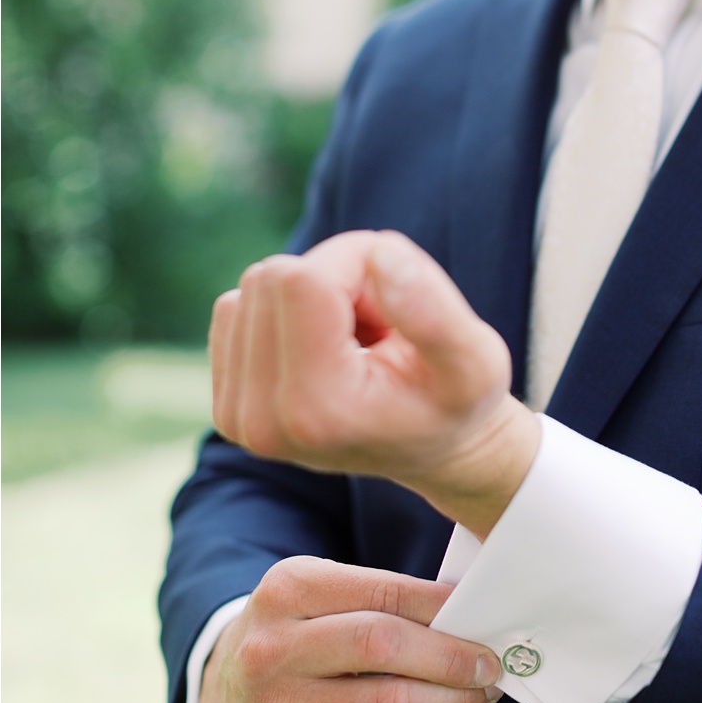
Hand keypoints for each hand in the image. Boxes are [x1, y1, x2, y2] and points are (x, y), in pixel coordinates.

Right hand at [199, 557, 501, 702]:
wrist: (228, 694)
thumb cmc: (294, 635)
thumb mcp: (315, 595)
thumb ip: (376, 598)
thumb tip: (466, 612)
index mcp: (285, 590)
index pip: (381, 593)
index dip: (440, 606)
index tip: (480, 614)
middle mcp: (274, 648)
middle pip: (384, 646)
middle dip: (451, 657)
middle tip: (489, 663)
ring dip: (454, 701)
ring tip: (482, 695)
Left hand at [210, 229, 540, 535]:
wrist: (430, 449)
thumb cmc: (457, 401)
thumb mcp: (475, 360)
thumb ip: (434, 310)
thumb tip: (378, 253)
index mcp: (318, 410)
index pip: (302, 280)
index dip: (354, 263)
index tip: (394, 297)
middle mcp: (262, 421)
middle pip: (271, 278)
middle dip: (332, 278)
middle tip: (376, 325)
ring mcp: (237, 417)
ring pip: (253, 287)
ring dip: (309, 294)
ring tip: (354, 342)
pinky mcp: (226, 404)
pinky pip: (236, 308)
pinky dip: (283, 312)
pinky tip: (323, 349)